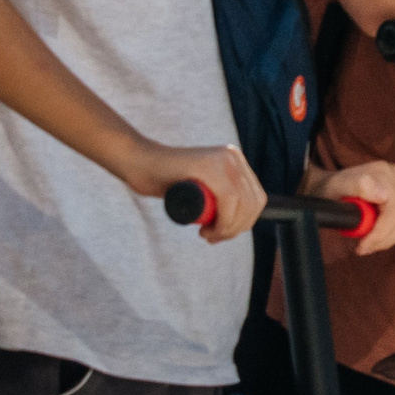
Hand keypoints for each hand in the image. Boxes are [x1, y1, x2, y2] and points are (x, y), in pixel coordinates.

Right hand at [126, 141, 265, 243]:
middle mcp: (233, 156)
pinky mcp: (208, 165)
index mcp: (236, 160)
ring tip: (207, 235)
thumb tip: (242, 218)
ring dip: (228, 228)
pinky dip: (223, 221)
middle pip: (251, 202)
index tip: (223, 234)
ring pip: (241, 203)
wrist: (138, 163)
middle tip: (213, 238)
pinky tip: (207, 230)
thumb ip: (219, 192)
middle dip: (236, 228)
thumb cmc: (165, 179)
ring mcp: (222, 158)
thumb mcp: (201, 185)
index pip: (256, 198)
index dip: (244, 223)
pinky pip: (228, 198)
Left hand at [303, 160, 394, 254]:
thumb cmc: (331, 188)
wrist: (330, 185)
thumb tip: (383, 196)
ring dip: (391, 239)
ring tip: (371, 246)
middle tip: (365, 249)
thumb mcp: (338, 186)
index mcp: (384, 172)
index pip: (394, 210)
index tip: (362, 245)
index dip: (380, 233)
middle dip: (384, 239)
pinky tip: (380, 239)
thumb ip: (357, 185)